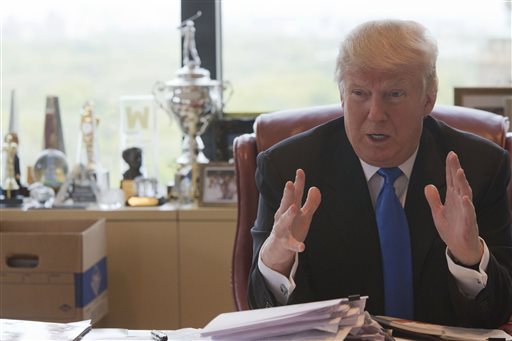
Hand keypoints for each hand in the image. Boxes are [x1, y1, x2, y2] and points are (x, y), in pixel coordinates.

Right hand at [260, 169, 321, 275]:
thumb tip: (315, 187)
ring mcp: (282, 229)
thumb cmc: (293, 228)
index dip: (298, 183)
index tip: (300, 171)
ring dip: (288, 215)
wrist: (278, 248)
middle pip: (285, 203)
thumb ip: (311, 203)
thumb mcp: (304, 215)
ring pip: (284, 222)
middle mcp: (283, 216)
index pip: (295, 194)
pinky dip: (296, 246)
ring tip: (294, 208)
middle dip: (288, 194)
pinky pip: (291, 245)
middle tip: (290, 183)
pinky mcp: (285, 243)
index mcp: (290, 208)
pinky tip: (302, 247)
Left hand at [424, 151, 482, 265]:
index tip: (450, 154)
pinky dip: (467, 205)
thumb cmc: (451, 228)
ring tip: (459, 171)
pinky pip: (469, 213)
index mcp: (453, 198)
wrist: (460, 247)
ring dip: (463, 183)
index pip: (451, 180)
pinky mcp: (468, 223)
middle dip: (456, 169)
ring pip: (465, 194)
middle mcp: (460, 202)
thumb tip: (428, 185)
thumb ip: (433, 199)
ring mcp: (465, 212)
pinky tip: (464, 197)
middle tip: (453, 156)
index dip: (450, 167)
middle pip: (459, 183)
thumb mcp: (438, 212)